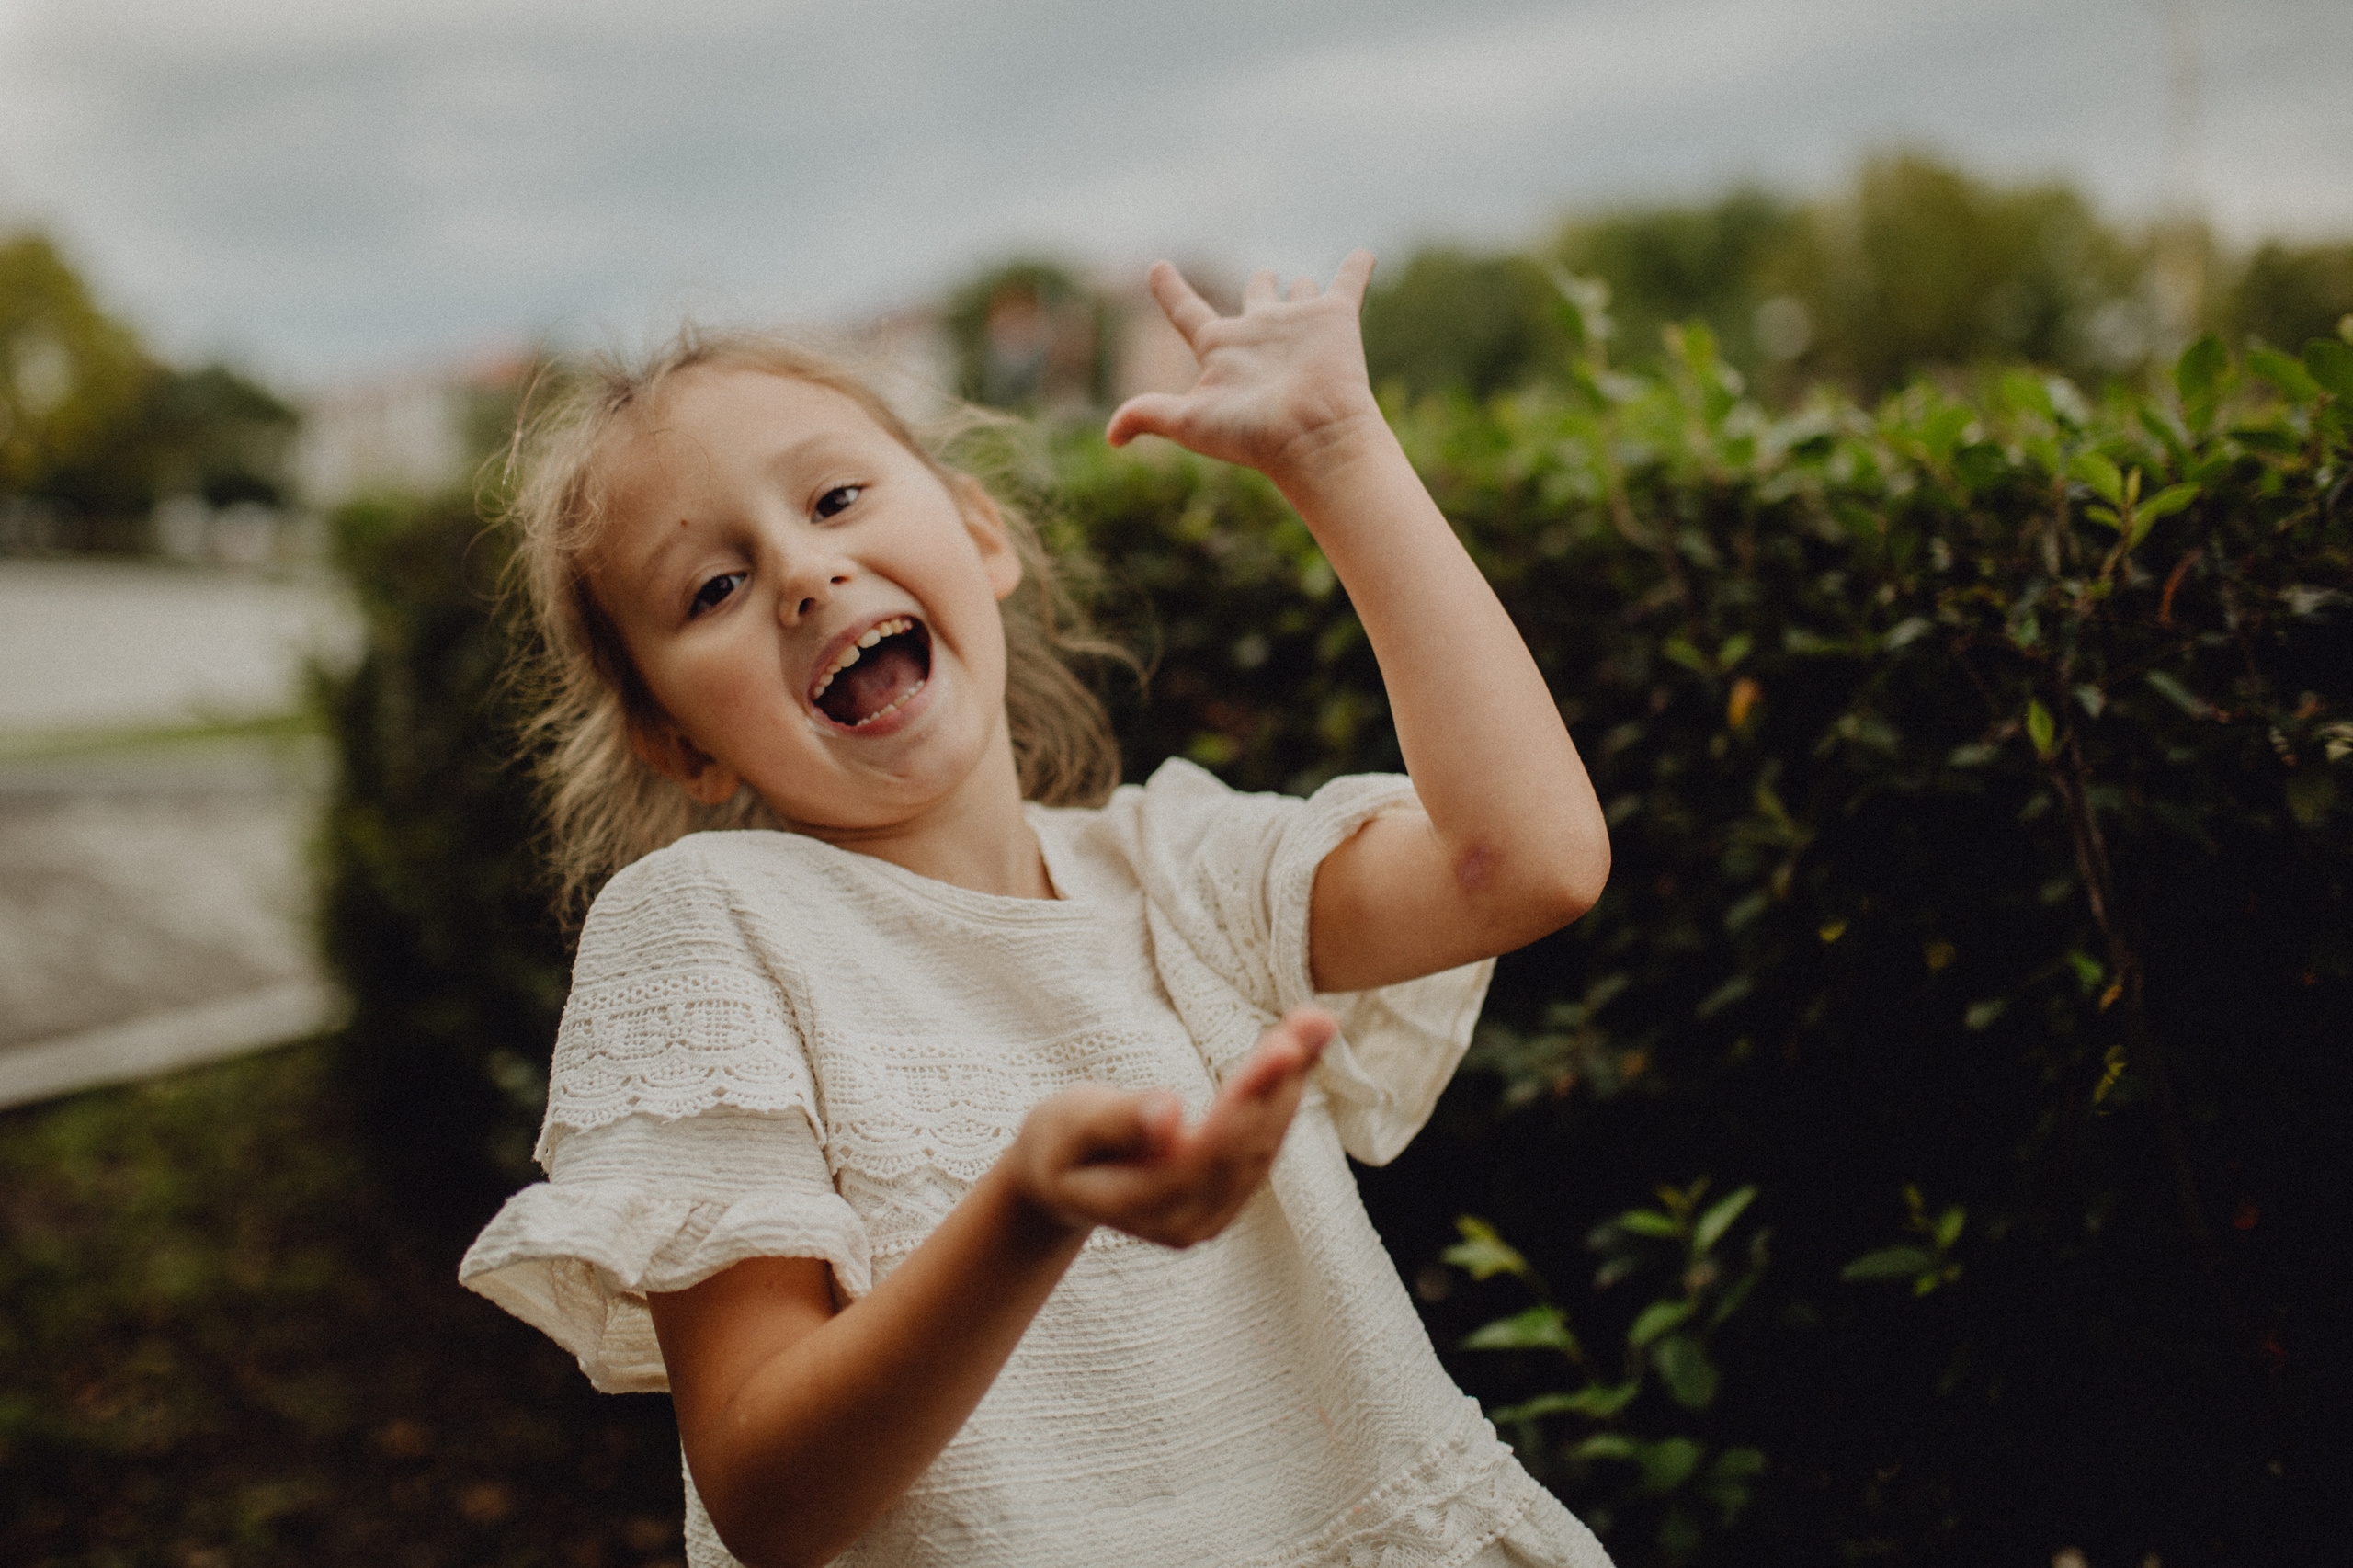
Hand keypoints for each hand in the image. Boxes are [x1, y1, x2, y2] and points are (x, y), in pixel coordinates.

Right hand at [1011, 1008, 1336, 1247]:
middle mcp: (1187, 1223)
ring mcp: (1211, 1217)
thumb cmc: (1058, 1144)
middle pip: (1246, 1148)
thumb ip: (1116, 1122)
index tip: (1285, 1049)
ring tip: (1316, 1024)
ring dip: (1293, 1084)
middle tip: (1316, 1021)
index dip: (1250, 1099)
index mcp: (1142, 1205)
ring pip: (1263, 1147)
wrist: (1060, 1183)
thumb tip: (1168, 1113)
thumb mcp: (1069, 1126)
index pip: (1209, 1151)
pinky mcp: (1225, 1199)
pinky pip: (1262, 1145)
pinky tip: (1302, 1055)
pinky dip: (1283, 1096)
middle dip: (1283, 1081)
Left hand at [1105, 254, 1385, 488]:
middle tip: (1263, 276)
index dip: (1170, 289)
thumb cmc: (1251, 432)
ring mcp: (1298, 327)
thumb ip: (1148, 414)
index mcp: (1221, 350)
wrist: (1311, 435)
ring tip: (1303, 282)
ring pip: (1299, 292)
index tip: (1157, 267)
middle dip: (1260, 285)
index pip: (1187, 312)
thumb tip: (1111, 437)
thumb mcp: (1190, 422)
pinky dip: (1356, 267)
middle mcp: (1258, 335)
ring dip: (1300, 285)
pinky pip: (1348, 283)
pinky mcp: (1336, 320)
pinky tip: (1365, 254)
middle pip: (1256, 299)